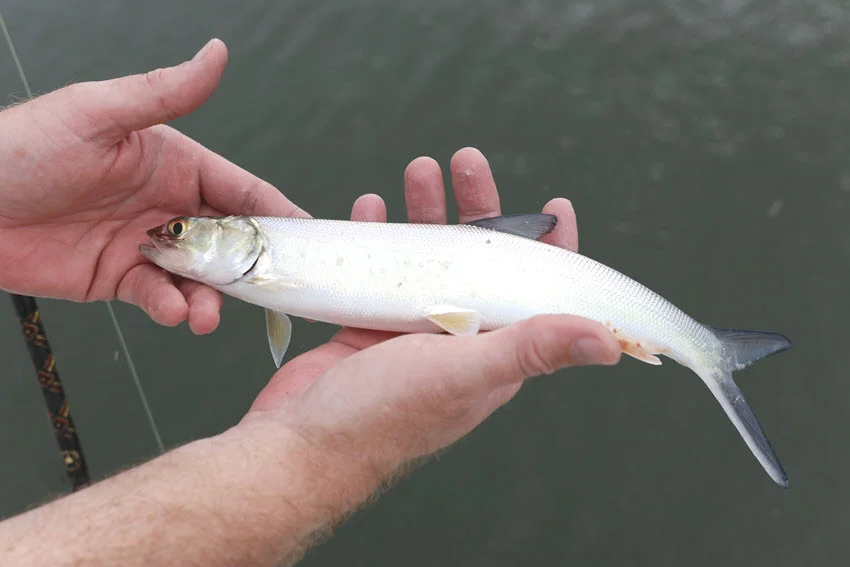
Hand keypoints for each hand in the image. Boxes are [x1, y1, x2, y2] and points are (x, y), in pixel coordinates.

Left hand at [0, 39, 302, 333]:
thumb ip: (165, 93)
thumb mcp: (99, 114)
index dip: (279, 214)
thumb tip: (218, 52)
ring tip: (205, 315)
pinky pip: (160, 298)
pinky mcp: (120, 278)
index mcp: (176, 163)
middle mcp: (170, 205)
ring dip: (212, 299)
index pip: (243, 190)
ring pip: (200, 278)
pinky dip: (172, 308)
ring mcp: (147, 245)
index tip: (309, 241)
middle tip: (264, 291)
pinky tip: (171, 312)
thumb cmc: (25, 147)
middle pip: (231, 241)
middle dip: (249, 267)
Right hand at [245, 148, 620, 482]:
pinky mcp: (368, 325)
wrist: (299, 442)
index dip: (550, 249)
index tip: (554, 204)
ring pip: (428, 257)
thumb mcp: (464, 373)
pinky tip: (371, 206)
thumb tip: (609, 341)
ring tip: (417, 169)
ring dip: (425, 211)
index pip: (536, 292)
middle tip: (466, 161)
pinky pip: (380, 269)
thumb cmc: (385, 415)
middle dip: (476, 208)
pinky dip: (378, 235)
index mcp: (493, 351)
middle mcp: (458, 339)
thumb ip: (530, 349)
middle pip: (478, 260)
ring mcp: (410, 330)